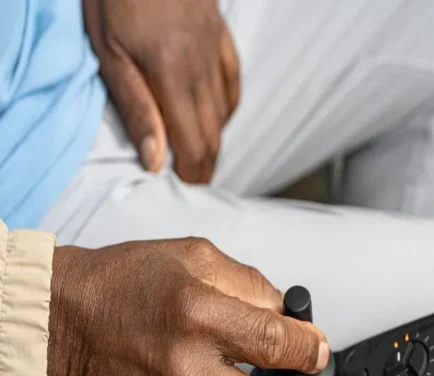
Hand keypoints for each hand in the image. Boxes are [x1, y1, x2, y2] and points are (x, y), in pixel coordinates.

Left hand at [83, 0, 239, 182]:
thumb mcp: (111, 54)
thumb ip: (138, 109)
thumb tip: (157, 161)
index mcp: (174, 81)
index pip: (194, 146)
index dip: (193, 174)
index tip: (187, 189)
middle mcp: (202, 73)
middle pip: (213, 135)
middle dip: (206, 165)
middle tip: (196, 182)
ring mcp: (216, 55)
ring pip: (224, 114)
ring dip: (216, 140)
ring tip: (204, 157)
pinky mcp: (221, 39)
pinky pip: (233, 85)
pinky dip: (228, 109)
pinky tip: (219, 117)